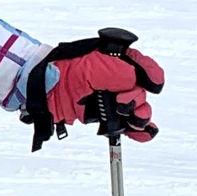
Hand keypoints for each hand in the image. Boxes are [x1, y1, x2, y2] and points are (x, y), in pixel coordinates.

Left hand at [25, 31, 164, 148]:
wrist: (42, 91)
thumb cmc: (64, 72)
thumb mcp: (95, 67)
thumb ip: (121, 73)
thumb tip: (137, 84)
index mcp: (116, 61)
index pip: (143, 67)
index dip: (151, 76)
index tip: (153, 85)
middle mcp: (115, 80)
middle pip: (141, 92)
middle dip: (137, 100)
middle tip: (121, 104)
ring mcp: (109, 98)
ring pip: (137, 109)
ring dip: (140, 116)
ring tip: (134, 121)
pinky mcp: (102, 115)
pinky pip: (125, 124)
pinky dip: (136, 130)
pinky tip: (141, 134)